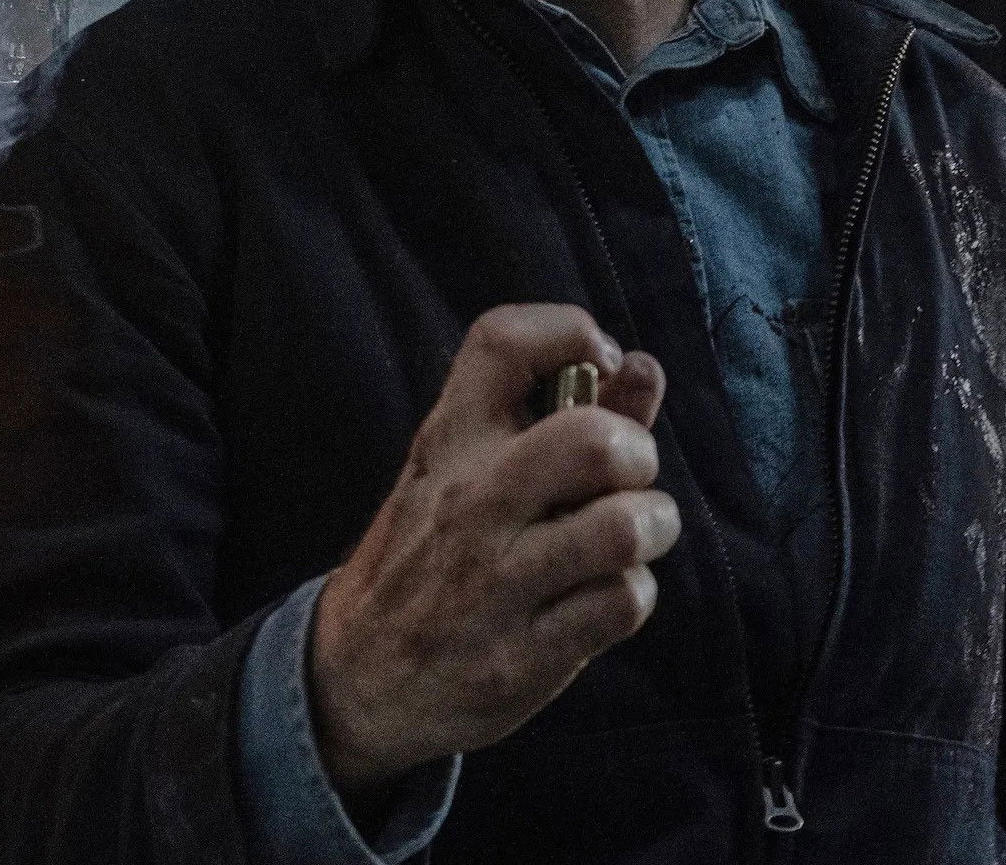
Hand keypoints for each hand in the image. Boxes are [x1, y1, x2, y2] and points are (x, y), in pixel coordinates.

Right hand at [305, 304, 675, 795]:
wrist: (355, 675)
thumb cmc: (427, 556)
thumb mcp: (462, 472)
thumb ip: (560, 415)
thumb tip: (643, 368)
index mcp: (446, 442)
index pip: (502, 341)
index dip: (571, 331)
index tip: (600, 364)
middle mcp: (469, 504)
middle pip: (592, 440)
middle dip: (637, 452)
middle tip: (624, 477)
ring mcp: (495, 582)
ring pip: (622, 527)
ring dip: (649, 527)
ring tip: (628, 537)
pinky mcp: (524, 654)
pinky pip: (621, 603)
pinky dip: (630, 594)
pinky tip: (603, 595)